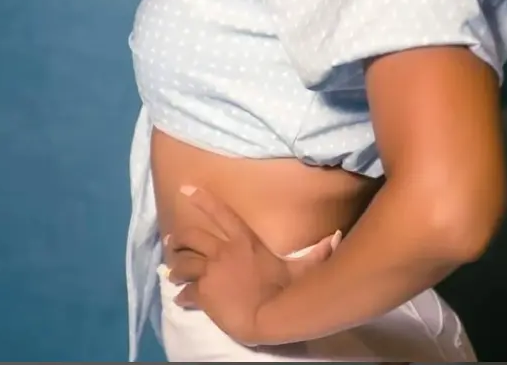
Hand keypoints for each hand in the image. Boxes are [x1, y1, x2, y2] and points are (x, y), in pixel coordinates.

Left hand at [164, 186, 338, 345]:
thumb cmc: (284, 290)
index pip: (220, 212)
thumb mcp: (301, 269)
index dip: (202, 199)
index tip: (184, 189)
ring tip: (170, 270)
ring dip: (175, 265)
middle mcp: (223, 251)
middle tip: (171, 241)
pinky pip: (186, 291)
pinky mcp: (204, 293)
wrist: (267, 317)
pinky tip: (179, 298)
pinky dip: (181, 295)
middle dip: (178, 238)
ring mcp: (211, 271)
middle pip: (192, 237)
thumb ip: (317, 252)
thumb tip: (337, 237)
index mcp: (244, 241)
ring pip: (183, 263)